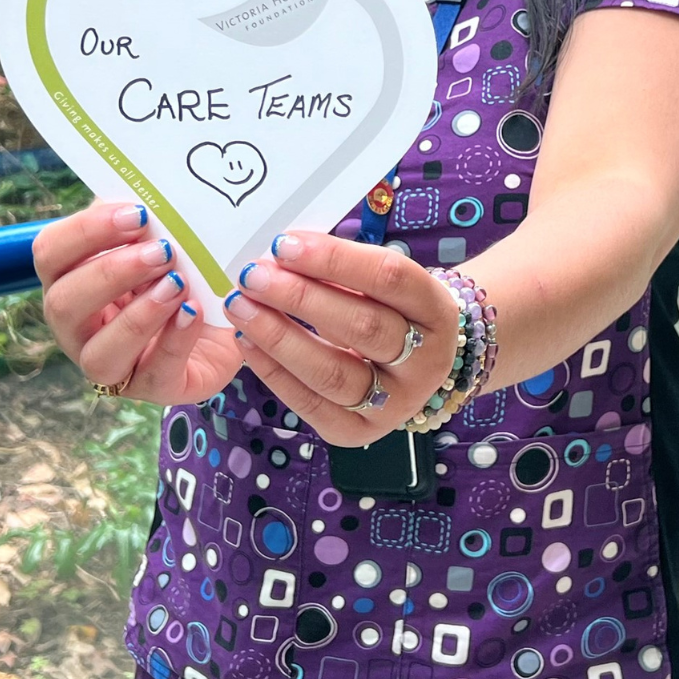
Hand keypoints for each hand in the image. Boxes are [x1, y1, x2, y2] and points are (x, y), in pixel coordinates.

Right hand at [33, 201, 241, 404]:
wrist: (235, 318)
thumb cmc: (185, 271)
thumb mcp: (163, 240)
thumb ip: (145, 222)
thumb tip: (142, 194)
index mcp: (70, 280)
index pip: (50, 253)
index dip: (86, 232)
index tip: (136, 214)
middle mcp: (78, 328)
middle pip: (63, 304)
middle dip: (111, 274)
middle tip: (161, 251)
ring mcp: (111, 365)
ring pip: (99, 353)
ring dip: (139, 315)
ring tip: (177, 284)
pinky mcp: (153, 389)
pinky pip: (154, 373)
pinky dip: (175, 340)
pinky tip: (194, 312)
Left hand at [224, 233, 459, 443]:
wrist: (413, 367)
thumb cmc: (387, 310)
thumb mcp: (381, 284)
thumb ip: (341, 268)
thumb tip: (280, 254)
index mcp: (437, 311)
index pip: (389, 278)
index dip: (335, 259)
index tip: (284, 245)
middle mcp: (426, 363)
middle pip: (362, 326)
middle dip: (300, 297)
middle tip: (253, 276)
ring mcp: (396, 404)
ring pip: (333, 373)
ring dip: (279, 337)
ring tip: (241, 307)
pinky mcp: (360, 432)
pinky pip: (312, 405)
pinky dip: (273, 372)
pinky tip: (247, 342)